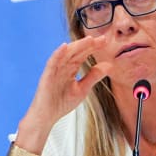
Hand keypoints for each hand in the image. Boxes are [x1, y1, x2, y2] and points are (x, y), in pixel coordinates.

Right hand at [15, 35, 110, 153]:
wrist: (47, 116)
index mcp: (70, 69)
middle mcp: (62, 67)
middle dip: (89, 45)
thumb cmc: (61, 102)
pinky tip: (64, 47)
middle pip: (76, 52)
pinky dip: (57, 54)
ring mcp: (54, 71)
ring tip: (89, 40)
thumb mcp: (83, 88)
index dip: (93, 47)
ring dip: (77, 46)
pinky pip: (52, 63)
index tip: (105, 41)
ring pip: (66, 55)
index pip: (83, 55)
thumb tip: (108, 66)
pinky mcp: (47, 76)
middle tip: (102, 39)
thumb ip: (93, 76)